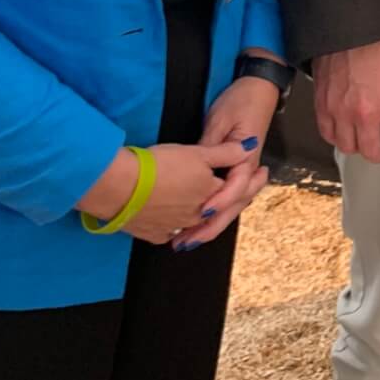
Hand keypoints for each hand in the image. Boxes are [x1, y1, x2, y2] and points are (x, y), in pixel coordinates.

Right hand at [76, 139, 257, 244]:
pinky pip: (168, 233)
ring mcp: (173, 226)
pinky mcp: (152, 233)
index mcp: (210, 192)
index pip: (234, 188)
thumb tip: (251, 146)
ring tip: (204, 215)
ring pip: (193, 224)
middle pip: (215, 209)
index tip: (259, 174)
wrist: (120, 186)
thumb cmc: (159, 165)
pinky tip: (175, 229)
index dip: (247, 179)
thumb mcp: (197, 152)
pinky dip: (175, 230)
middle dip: (229, 204)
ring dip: (201, 221)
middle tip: (235, 198)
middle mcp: (196, 214)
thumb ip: (226, 152)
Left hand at [170, 74, 279, 250]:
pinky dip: (213, 213)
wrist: (259, 88)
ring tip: (186, 240)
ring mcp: (241, 171)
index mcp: (246, 157)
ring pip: (230, 206)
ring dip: (210, 225)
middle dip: (210, 227)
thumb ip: (211, 147)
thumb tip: (197, 167)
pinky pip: (225, 197)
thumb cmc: (241, 100)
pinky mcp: (234, 170)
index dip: (220, 201)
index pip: (236, 186)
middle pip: (233, 205)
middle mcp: (246, 169)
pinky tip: (196, 223)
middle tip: (186, 242)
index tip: (203, 213)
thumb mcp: (221, 119)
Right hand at [314, 36, 379, 164]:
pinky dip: (336, 136)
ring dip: (357, 146)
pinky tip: (344, 129)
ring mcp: (342, 112)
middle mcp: (366, 114)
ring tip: (362, 137)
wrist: (353, 32)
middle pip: (372, 153)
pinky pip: (328, 135)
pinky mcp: (323, 106)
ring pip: (348, 148)